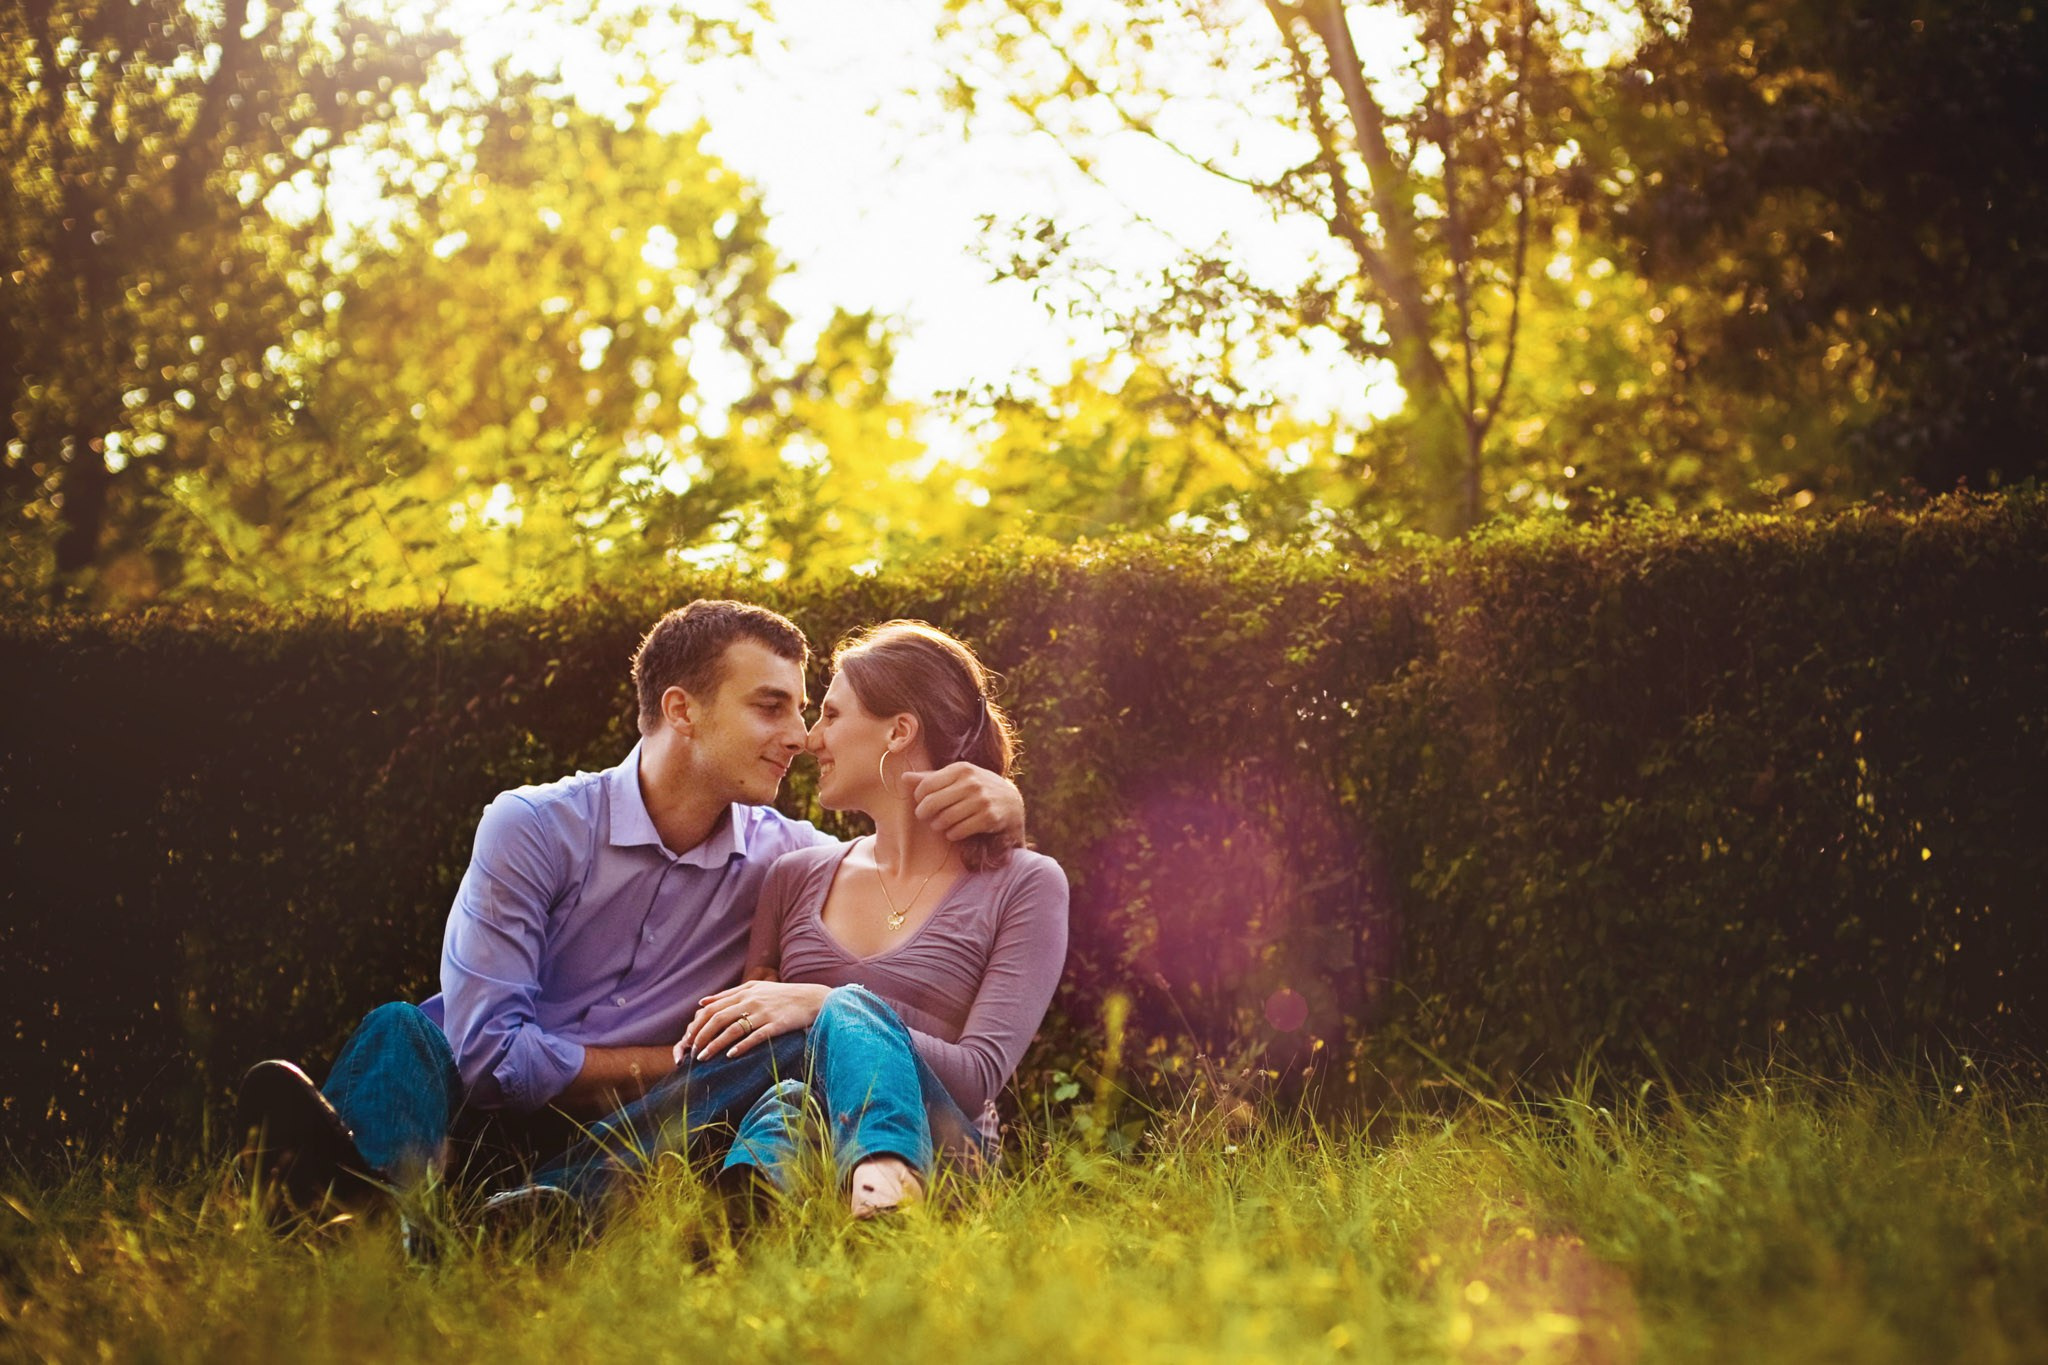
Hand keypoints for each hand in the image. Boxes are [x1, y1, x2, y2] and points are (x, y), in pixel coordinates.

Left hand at [676, 980, 830, 1061]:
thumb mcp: (755, 988)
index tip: (688, 1038)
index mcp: (744, 992)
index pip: (712, 1008)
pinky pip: (755, 1037)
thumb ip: (728, 994)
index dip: (697, 1024)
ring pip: (732, 1029)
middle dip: (701, 1036)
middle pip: (718, 1019)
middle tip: (691, 1052)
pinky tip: (730, 1056)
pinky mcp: (776, 1025)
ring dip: (715, 1045)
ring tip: (703, 1058)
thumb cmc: (782, 995)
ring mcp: (763, 1013)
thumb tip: (702, 1002)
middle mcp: (751, 1001)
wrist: (812, 998)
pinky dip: (741, 1047)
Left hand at [904, 762, 1024, 841]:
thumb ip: (931, 778)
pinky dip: (952, 834)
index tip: (921, 802)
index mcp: (961, 769)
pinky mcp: (988, 818)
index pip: (926, 786)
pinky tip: (954, 832)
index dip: (918, 798)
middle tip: (926, 817)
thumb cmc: (976, 788)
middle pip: (932, 803)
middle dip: (924, 814)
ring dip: (938, 825)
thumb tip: (903, 778)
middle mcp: (971, 783)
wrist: (1011, 802)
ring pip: (944, 819)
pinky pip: (958, 831)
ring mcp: (981, 800)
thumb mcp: (957, 778)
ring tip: (940, 824)